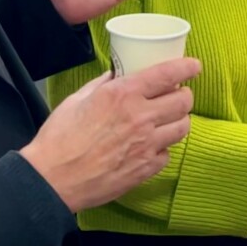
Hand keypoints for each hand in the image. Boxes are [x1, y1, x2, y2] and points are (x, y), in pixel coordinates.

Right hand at [21, 57, 198, 212]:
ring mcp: (146, 145)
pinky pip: (168, 154)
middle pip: (184, 101)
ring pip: (183, 127)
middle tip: (177, 95)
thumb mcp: (77, 99)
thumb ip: (101, 83)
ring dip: (179, 120)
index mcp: (124, 94)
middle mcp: (141, 117)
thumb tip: (116, 73)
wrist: (51, 179)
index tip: (194, 66)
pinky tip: (152, 145)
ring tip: (168, 119)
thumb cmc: (59, 138)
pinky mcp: (145, 169)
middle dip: (185, 95)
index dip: (187, 67)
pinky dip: (164, 147)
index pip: (169, 74)